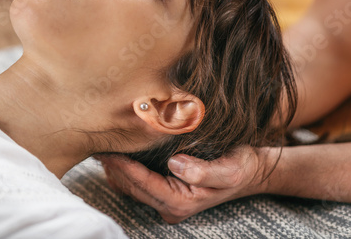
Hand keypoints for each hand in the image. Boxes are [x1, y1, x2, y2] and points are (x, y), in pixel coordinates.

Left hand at [98, 146, 271, 223]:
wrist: (251, 171)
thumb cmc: (241, 167)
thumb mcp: (229, 169)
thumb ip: (203, 170)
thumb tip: (175, 164)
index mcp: (182, 201)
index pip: (144, 183)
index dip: (125, 167)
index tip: (109, 151)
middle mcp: (172, 205)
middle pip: (133, 187)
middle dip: (115, 167)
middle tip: (98, 145)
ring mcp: (168, 201)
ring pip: (132, 187)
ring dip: (117, 170)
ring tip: (103, 149)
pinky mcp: (168, 192)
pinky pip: (138, 184)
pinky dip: (125, 171)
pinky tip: (118, 157)